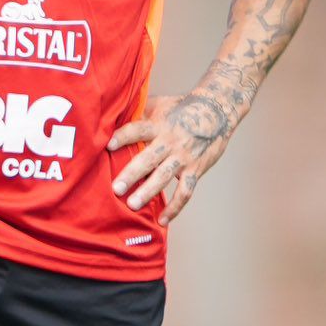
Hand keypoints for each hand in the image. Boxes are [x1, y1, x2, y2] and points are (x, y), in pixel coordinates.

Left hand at [108, 92, 233, 225]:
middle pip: (149, 158)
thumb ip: (139, 113)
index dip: (124, 136)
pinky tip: (162, 220)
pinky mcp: (195, 169)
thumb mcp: (160, 105)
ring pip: (164, 176)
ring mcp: (183, 157)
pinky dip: (175, 207)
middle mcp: (170, 141)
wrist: (217, 113)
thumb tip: (111, 117)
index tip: (109, 146)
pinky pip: (185, 191)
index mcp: (159, 125)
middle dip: (132, 173)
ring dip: (149, 191)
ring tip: (132, 205)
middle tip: (116, 188)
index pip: (139, 129)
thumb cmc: (180, 109)